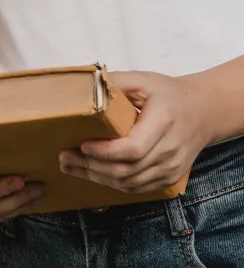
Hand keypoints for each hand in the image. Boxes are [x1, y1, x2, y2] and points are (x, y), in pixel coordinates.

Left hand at [60, 70, 209, 193]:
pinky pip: (137, 187)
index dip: (106, 152)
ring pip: (130, 182)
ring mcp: (171, 168)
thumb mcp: (144, 80)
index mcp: (164, 122)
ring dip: (97, 177)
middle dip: (92, 166)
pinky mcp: (169, 177)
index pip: (134, 148)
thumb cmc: (169, 94)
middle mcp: (170, 150)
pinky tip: (92, 174)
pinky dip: (112, 183)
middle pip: (128, 169)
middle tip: (64, 157)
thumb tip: (85, 84)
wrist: (203, 112)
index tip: (82, 145)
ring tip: (71, 166)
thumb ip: (116, 82)